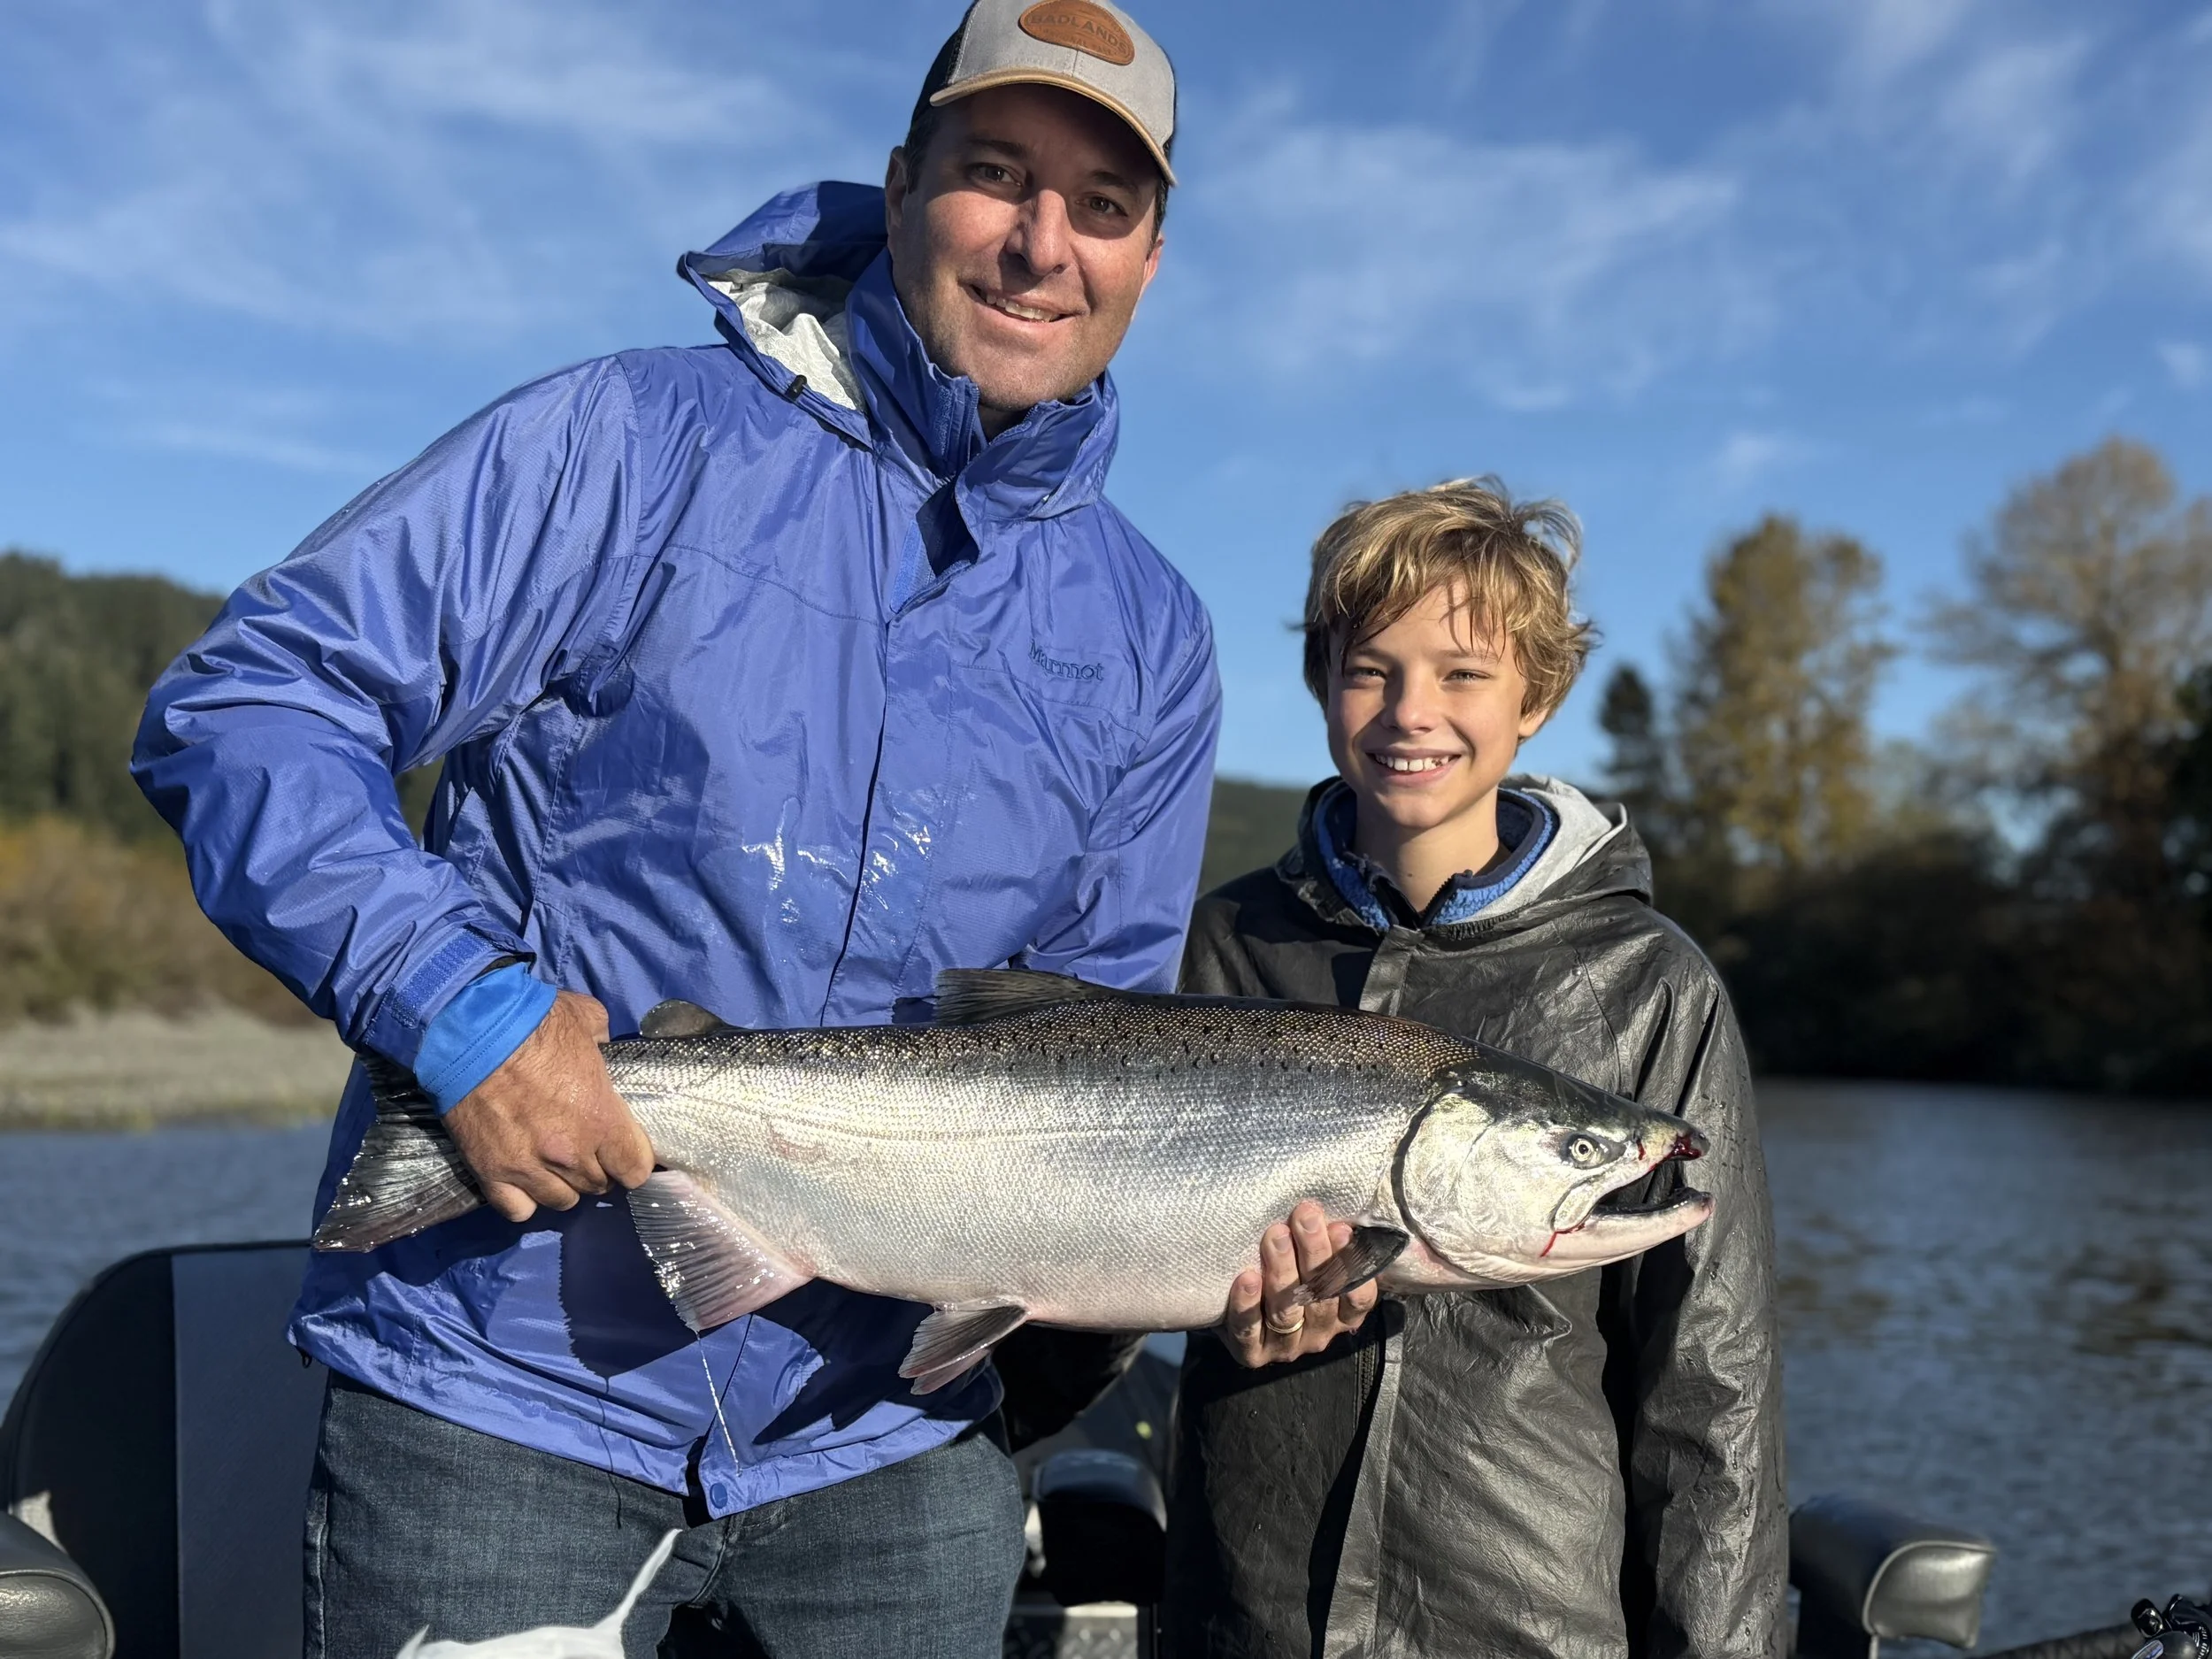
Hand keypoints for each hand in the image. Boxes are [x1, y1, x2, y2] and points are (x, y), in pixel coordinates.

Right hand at [443, 990, 655, 1223]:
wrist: (469, 1031)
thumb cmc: (533, 1022)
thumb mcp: (587, 1020)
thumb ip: (604, 1040)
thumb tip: (604, 1045)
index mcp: (601, 1119)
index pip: (636, 1169)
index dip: (634, 1160)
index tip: (625, 1149)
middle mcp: (569, 1153)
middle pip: (599, 1185)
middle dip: (598, 1168)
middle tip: (587, 1147)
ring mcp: (528, 1167)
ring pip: (561, 1201)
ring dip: (563, 1184)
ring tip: (555, 1164)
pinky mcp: (490, 1173)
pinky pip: (517, 1209)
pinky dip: (524, 1198)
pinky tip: (525, 1178)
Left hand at [1219, 1200, 1379, 1367]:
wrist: (1233, 1311)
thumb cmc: (1286, 1274)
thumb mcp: (1313, 1261)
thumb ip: (1329, 1245)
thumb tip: (1341, 1216)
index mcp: (1342, 1315)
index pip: (1357, 1297)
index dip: (1351, 1265)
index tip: (1341, 1228)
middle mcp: (1319, 1334)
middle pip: (1320, 1297)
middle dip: (1314, 1252)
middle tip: (1305, 1216)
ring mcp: (1286, 1346)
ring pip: (1287, 1310)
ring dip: (1282, 1270)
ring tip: (1276, 1235)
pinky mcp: (1252, 1353)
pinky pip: (1250, 1330)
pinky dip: (1248, 1304)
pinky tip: (1247, 1277)